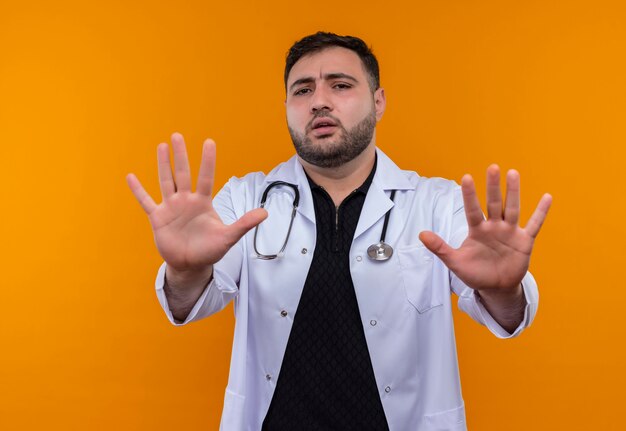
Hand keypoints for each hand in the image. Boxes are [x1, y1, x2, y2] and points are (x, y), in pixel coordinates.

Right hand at [126, 133, 267, 274]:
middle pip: (183, 173)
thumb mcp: (229, 237)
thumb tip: (265, 213)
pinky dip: (138, 191)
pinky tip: (130, 177)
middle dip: (180, 156)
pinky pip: (146, 201)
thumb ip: (244, 223)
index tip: (209, 142)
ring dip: (163, 165)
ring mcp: (171, 207)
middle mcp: (186, 200)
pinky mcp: (158, 218)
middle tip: (178, 135)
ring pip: (166, 182)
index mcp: (203, 202)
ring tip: (162, 146)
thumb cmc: (210, 249)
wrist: (191, 264)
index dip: (207, 161)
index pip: (206, 177)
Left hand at [419, 165, 551, 293]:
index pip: (472, 210)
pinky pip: (534, 225)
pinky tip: (547, 197)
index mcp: (477, 230)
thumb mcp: (455, 262)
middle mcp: (494, 226)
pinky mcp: (524, 241)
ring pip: (512, 209)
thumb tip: (421, 234)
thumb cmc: (475, 273)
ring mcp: (510, 232)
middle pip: (493, 203)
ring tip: (513, 173)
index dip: (469, 195)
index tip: (466, 177)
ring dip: (513, 192)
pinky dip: (541, 212)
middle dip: (493, 186)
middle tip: (493, 167)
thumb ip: (439, 248)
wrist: (495, 287)